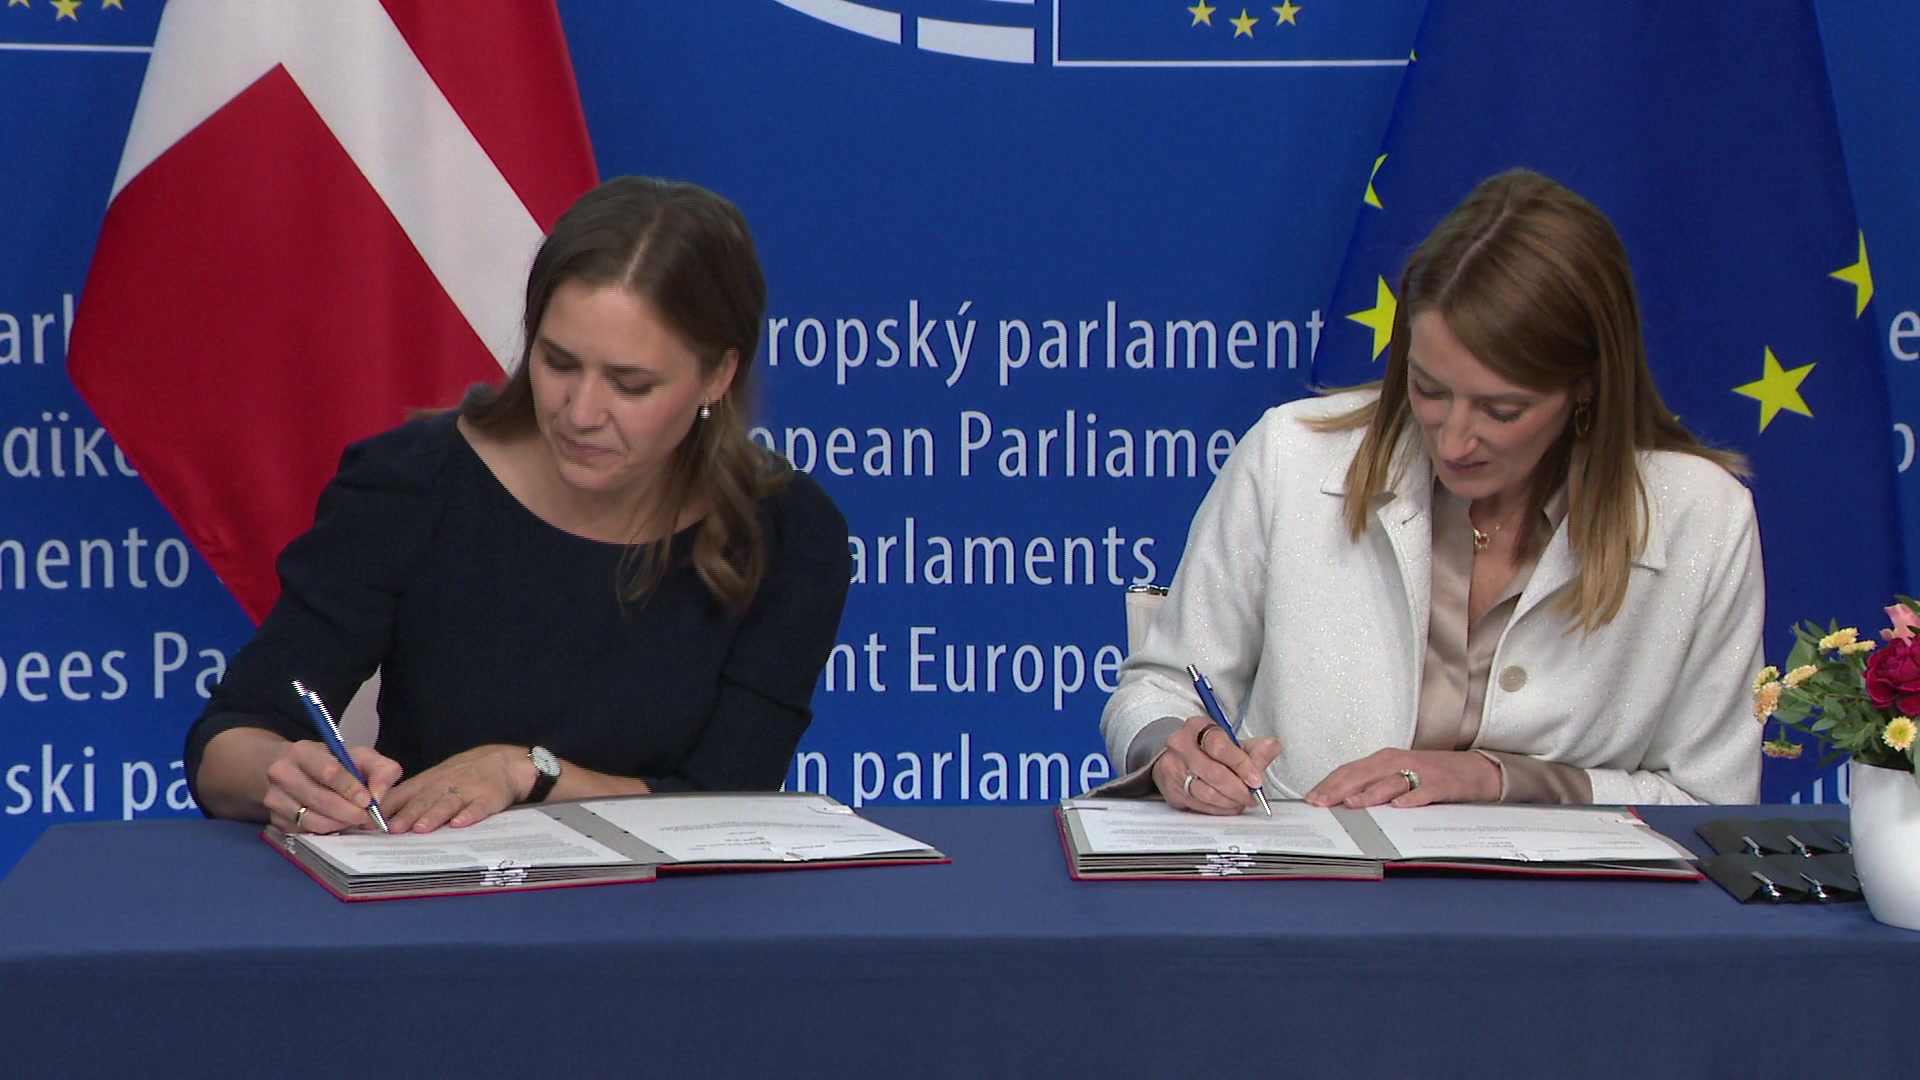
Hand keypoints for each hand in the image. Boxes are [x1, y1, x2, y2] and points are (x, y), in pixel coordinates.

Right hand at [263, 739, 401, 834]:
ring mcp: (274, 798)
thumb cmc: (332, 762)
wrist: (294, 770)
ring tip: (353, 819)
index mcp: (303, 752)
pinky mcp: (275, 820)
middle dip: (349, 812)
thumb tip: (378, 796)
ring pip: (312, 821)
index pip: (329, 772)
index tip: (368, 801)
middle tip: (366, 817)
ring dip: (339, 824)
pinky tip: (336, 823)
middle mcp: (282, 774)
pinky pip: (305, 833)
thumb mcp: (360, 756)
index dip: (351, 789)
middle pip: (320, 800)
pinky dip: (325, 832)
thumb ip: (380, 770)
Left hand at [382, 744, 531, 832]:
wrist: (506, 762)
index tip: (371, 823)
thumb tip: (380, 818)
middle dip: (407, 814)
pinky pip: (479, 807)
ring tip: (421, 828)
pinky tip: (460, 823)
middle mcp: (445, 784)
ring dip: (434, 815)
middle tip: (393, 830)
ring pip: (448, 803)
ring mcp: (468, 790)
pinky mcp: (490, 797)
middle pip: (424, 799)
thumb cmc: (465, 774)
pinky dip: (469, 815)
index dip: (387, 808)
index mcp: (429, 781)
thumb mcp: (436, 778)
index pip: (403, 793)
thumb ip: (412, 796)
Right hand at [1153, 716, 1280, 814]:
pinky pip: (1200, 806)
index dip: (1241, 765)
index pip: (1220, 747)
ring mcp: (1173, 768)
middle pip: (1215, 774)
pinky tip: (1227, 804)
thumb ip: (1254, 749)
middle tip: (1252, 796)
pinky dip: (1219, 809)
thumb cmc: (1206, 750)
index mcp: (1197, 728)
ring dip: (1230, 801)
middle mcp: (1180, 746)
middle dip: (1239, 790)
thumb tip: (1272, 747)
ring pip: (1207, 793)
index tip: (1256, 780)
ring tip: (1241, 800)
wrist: (1177, 758)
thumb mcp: (1231, 744)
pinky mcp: (1171, 789)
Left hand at [1304, 748, 1500, 808]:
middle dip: (1339, 789)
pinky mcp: (1439, 785)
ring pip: (1389, 782)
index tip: (1312, 797)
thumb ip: (1372, 784)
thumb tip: (1342, 800)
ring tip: (1352, 804)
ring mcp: (1420, 772)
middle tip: (1322, 802)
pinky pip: (1423, 793)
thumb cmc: (1430, 773)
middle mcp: (1398, 762)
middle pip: (1363, 774)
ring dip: (1370, 793)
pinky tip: (1399, 807)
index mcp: (1384, 759)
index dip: (1329, 783)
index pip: (1350, 770)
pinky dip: (1411, 800)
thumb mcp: (1398, 774)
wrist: (1473, 770)